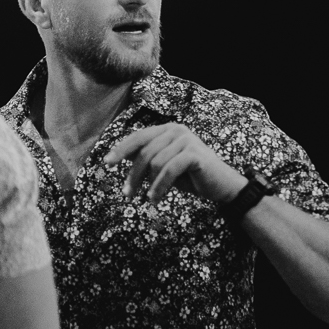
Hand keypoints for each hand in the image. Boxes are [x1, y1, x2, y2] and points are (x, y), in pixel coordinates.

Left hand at [104, 123, 246, 203]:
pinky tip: (154, 199)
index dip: (120, 150)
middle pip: (144, 152)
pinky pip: (169, 170)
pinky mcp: (194, 153)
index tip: (107, 164)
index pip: (138, 137)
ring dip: (148, 184)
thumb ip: (146, 158)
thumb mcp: (163, 167)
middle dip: (133, 175)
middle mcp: (176, 130)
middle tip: (127, 194)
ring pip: (155, 162)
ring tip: (147, 199)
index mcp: (167, 129)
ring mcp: (186, 139)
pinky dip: (159, 186)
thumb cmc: (190, 177)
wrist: (222, 187)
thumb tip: (118, 156)